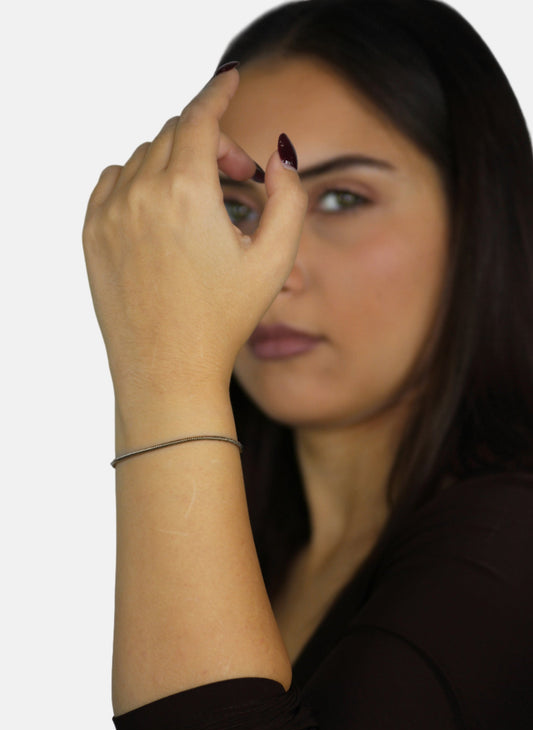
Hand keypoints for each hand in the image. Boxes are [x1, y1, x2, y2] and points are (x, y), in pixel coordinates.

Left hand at [82, 67, 306, 410]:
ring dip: (175, 163)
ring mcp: (111, 213)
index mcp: (187, 192)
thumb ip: (288, 197)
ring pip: (144, 156)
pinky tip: (160, 208)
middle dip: (210, 143)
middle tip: (237, 178)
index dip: (219, 93)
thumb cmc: (224, 320)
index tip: (230, 82)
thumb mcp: (274, 260)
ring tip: (201, 203)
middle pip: (175, 135)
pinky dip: (138, 179)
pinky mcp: (93, 234)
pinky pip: (113, 181)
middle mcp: (141, 193)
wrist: (167, 369)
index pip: (200, 117)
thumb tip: (280, 154)